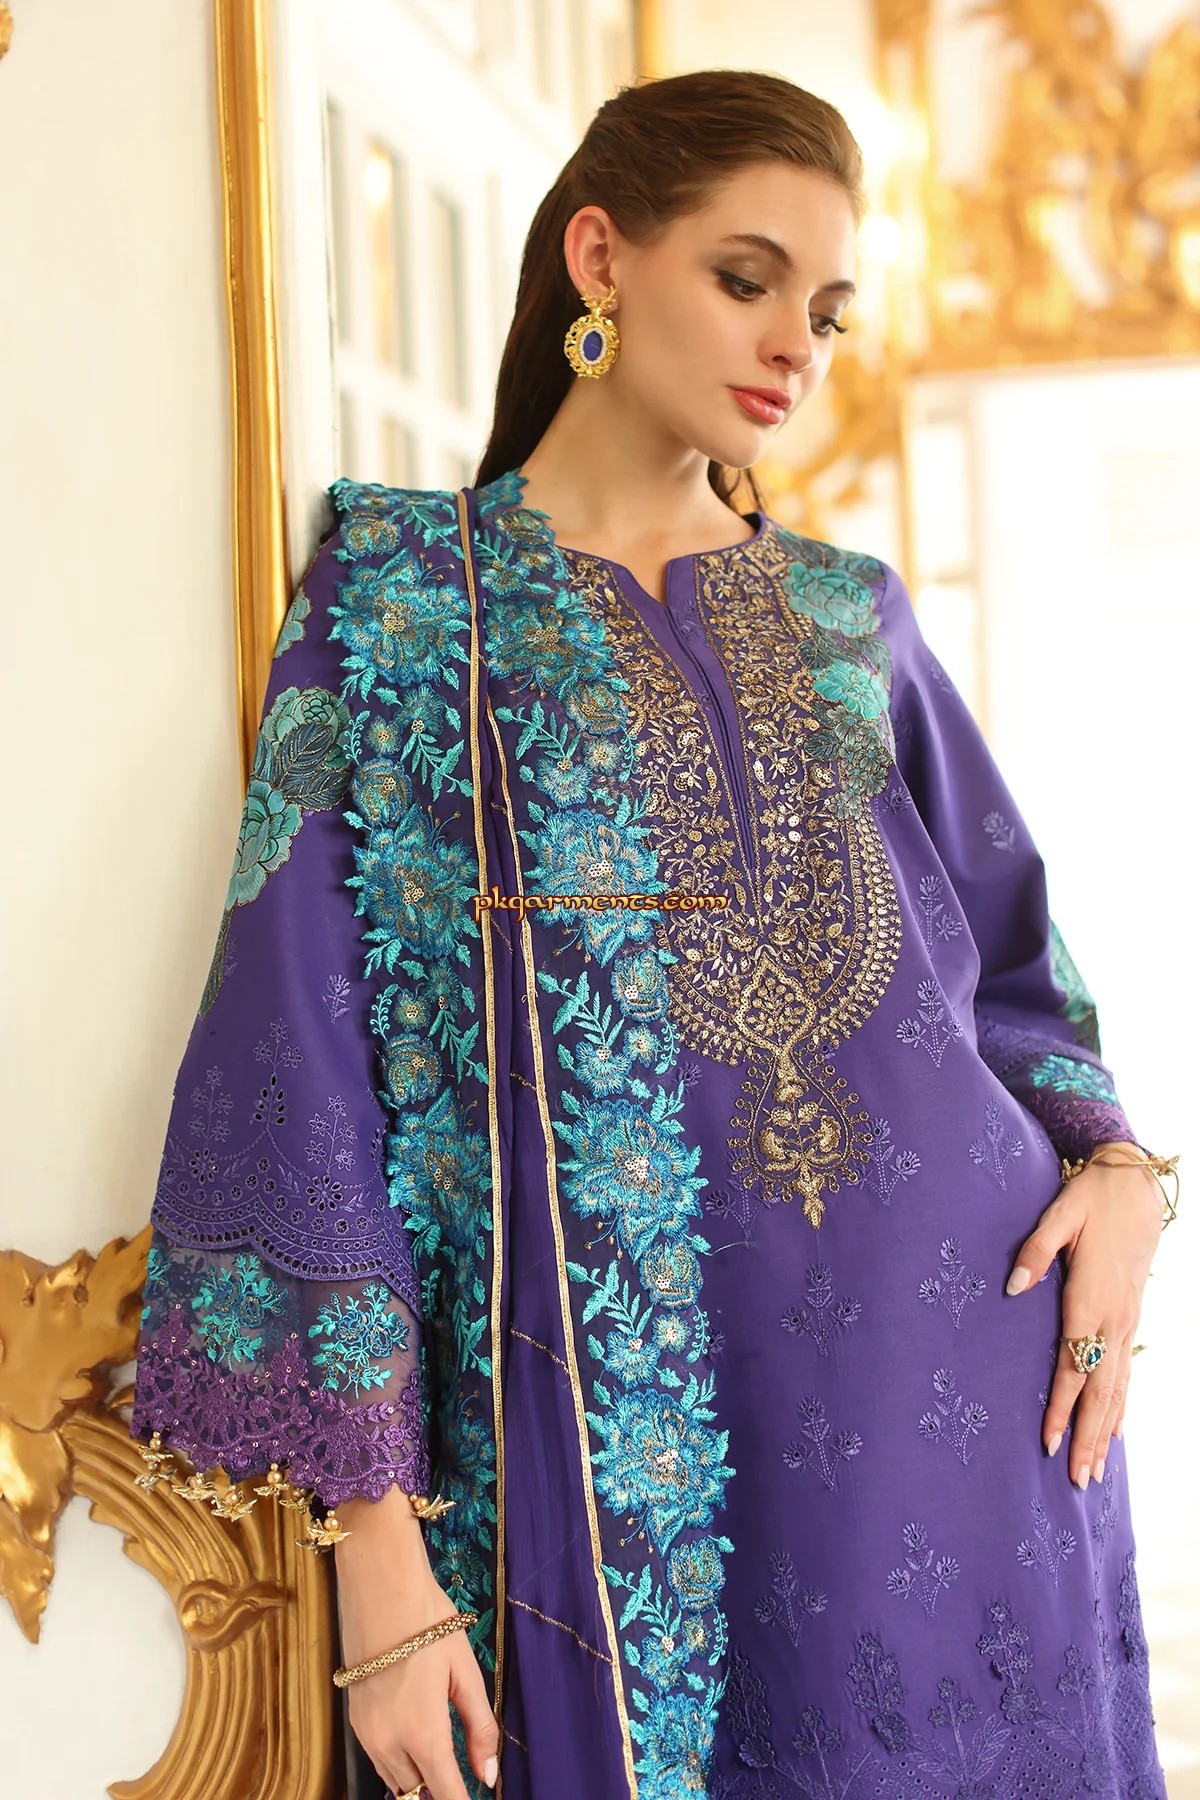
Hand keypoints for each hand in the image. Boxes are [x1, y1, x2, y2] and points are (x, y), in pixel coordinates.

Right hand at [334, 1488, 499, 1798]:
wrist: (379, 1588)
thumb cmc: (428, 1624)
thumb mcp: (466, 1672)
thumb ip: (480, 1728)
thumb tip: (489, 1775)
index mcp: (422, 1733)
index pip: (447, 1794)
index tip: (478, 1799)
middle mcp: (389, 1743)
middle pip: (418, 1795)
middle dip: (442, 1793)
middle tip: (464, 1777)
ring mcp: (367, 1735)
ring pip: (396, 1783)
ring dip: (419, 1783)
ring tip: (445, 1767)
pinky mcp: (355, 1722)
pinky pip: (380, 1763)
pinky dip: (400, 1766)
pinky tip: (418, 1747)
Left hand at [1004, 1141, 1163, 1489]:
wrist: (1134, 1183)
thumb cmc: (1090, 1197)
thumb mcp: (1058, 1215)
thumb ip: (1033, 1252)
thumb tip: (1011, 1288)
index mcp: (1090, 1299)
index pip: (1073, 1366)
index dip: (1061, 1407)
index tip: (1049, 1443)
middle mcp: (1113, 1318)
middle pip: (1100, 1391)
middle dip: (1087, 1437)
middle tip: (1077, 1481)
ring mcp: (1126, 1320)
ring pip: (1117, 1388)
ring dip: (1104, 1431)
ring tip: (1095, 1472)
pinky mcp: (1131, 1315)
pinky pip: (1126, 1370)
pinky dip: (1120, 1405)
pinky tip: (1115, 1431)